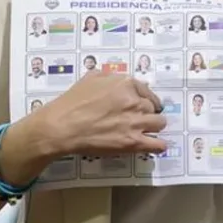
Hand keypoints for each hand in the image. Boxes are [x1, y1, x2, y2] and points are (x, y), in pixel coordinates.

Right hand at [0, 73, 166, 180]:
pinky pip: (158, 144)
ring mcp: (136, 122)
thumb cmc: (72, 102)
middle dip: (146, 112)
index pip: (147, 91)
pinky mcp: (133, 142)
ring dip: (153, 127)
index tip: (140, 105)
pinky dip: (157, 145)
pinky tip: (152, 145)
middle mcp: (135, 101)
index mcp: (126, 84)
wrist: (62, 127)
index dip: (144, 99)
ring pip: (160, 124)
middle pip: (153, 107)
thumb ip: (109, 76)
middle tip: (135, 119)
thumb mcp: (90, 78)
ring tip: (145, 131)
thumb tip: (118, 80)